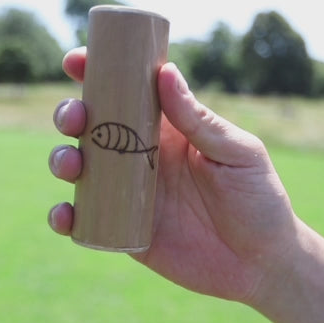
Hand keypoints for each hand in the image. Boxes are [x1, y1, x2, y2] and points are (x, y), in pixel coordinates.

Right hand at [49, 47, 297, 303]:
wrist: (260, 262)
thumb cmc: (257, 200)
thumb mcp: (237, 153)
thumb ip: (200, 119)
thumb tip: (165, 72)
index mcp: (168, 129)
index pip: (128, 92)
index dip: (98, 72)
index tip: (75, 60)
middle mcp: (142, 155)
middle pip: (94, 126)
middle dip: (72, 115)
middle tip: (75, 117)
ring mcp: (129, 193)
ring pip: (81, 167)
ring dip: (63, 159)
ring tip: (72, 163)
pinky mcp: (123, 229)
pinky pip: (85, 219)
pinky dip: (66, 216)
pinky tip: (65, 216)